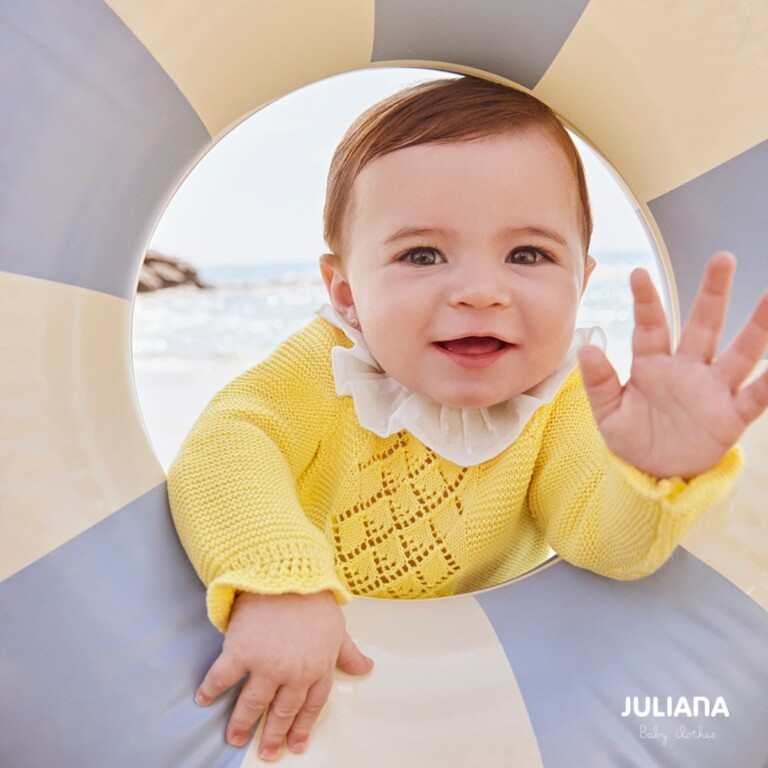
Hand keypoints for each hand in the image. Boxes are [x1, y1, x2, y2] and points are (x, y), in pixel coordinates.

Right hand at [195, 591, 372, 760]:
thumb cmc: (314, 597)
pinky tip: (203, 699)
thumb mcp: (338, 627)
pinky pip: (223, 678)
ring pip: (253, 703)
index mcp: (319, 667)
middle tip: (266, 753)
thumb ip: (348, 652)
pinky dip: (211, 690)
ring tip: (235, 738)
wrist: (288, 571)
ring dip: (242, 724)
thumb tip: (366, 668)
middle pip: (282, 712)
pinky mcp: (242, 651)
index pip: (311, 706)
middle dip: (273, 735)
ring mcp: (267, 664)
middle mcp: (294, 673)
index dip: (302, 727)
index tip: (295, 745)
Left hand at [578, 252, 767, 478]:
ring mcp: (711, 390)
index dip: (645, 301)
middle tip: (722, 258)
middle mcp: (686, 369)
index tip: (637, 273)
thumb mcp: (609, 413)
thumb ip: (600, 383)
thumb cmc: (632, 438)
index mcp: (652, 365)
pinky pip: (755, 396)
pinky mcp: (730, 416)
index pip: (650, 327)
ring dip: (757, 326)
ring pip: (738, 352)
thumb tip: (587, 348)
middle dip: (712, 293)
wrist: (653, 473)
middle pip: (703, 325)